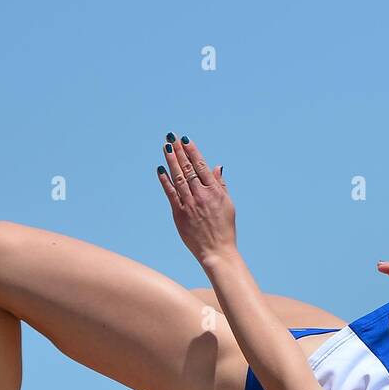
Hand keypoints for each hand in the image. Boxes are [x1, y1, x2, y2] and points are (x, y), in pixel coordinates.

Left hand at [157, 134, 233, 265]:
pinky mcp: (179, 214)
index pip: (201, 166)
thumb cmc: (224, 228)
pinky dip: (165, 180)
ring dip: (171, 161)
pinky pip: (170, 193)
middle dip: (179, 152)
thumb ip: (221, 184)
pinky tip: (160, 169)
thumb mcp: (228, 204)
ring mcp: (189, 204)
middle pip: (188, 169)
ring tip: (165, 147)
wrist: (216, 251)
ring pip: (178, 178)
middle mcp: (202, 195)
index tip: (185, 140)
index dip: (192, 151)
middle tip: (171, 138)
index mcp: (215, 192)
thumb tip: (216, 166)